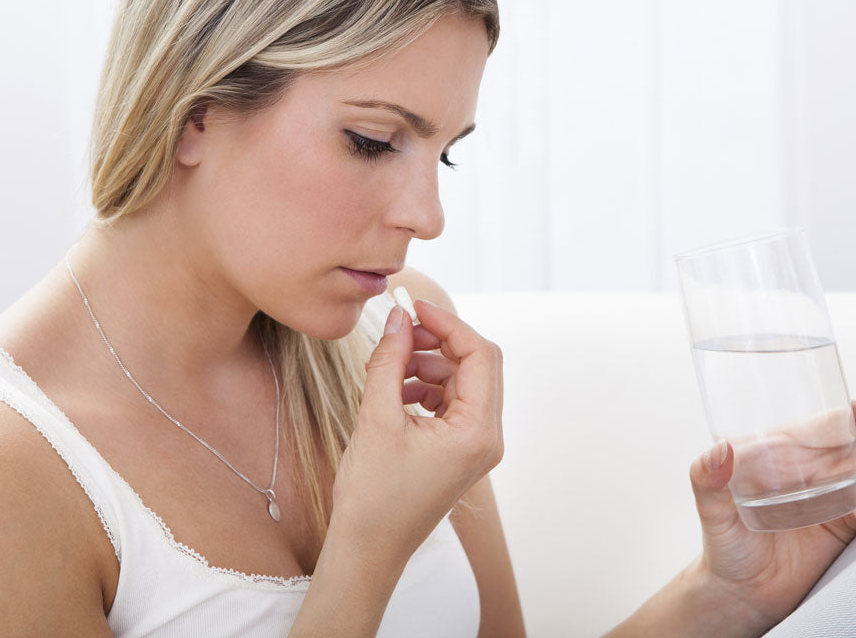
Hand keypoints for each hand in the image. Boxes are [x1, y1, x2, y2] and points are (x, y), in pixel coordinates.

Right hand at [329, 299, 503, 563]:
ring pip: (465, 382)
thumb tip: (398, 318)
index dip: (448, 324)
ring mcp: (477, 446)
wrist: (368, 550)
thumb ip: (389, 361)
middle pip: (479, 365)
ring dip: (432, 364)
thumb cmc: (373, 496)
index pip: (480, 355)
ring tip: (392, 364)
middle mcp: (487, 438)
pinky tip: (397, 390)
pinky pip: (454, 403)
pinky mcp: (461, 452)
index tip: (415, 306)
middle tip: (402, 329)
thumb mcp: (377, 418)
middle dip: (441, 341)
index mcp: (478, 431)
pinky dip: (428, 387)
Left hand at [688, 402, 855, 631]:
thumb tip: (720, 449)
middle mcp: (812, 471)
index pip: (824, 422)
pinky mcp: (841, 528)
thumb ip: (707, 480)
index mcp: (784, 453)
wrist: (740, 593)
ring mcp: (830, 498)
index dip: (850, 413)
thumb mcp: (711, 510)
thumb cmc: (724, 543)